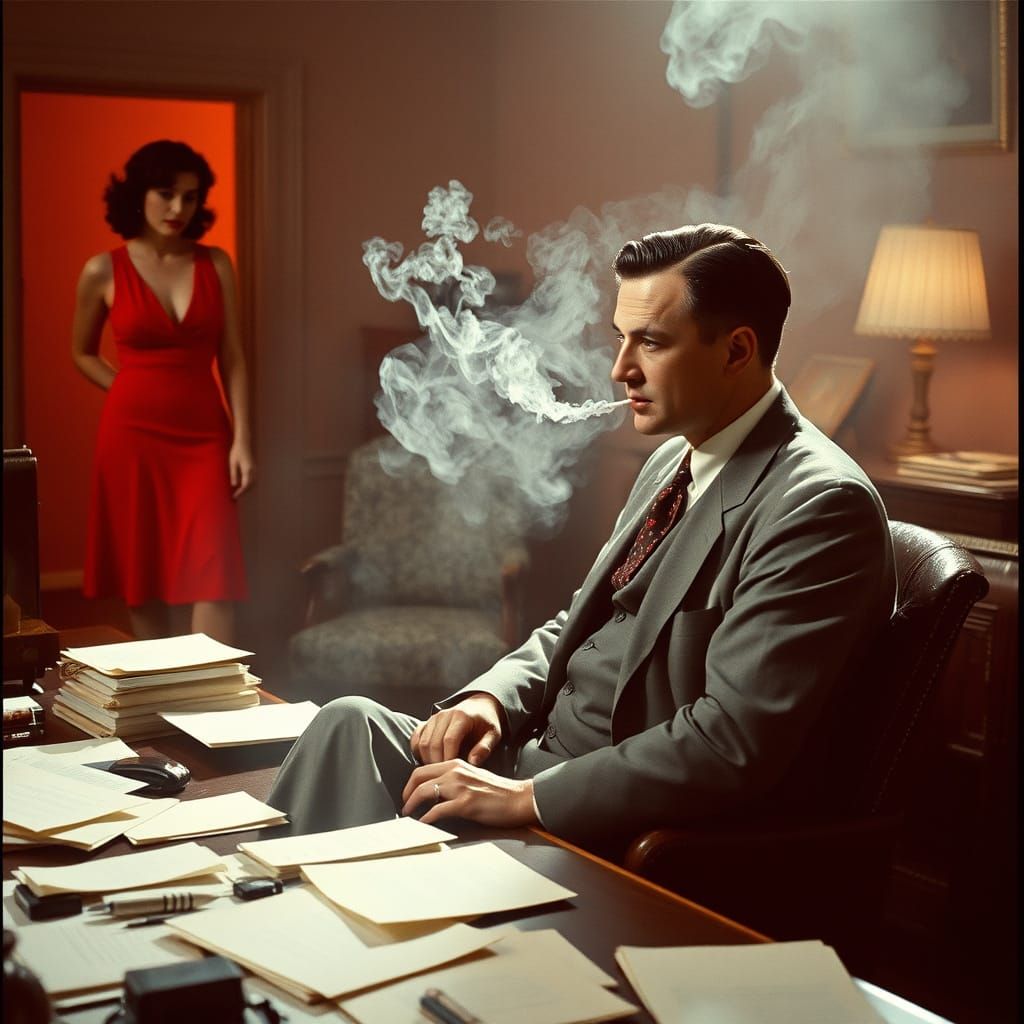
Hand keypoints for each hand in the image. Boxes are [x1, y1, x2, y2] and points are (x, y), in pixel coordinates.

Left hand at [229, 440, 254, 498]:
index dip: (240, 492)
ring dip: (247, 488)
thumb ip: (234, 474)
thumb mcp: (232, 463)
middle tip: (236, 496)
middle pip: (250, 485)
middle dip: (244, 492)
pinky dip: (249, 484)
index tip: (234, 496)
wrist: (243, 443)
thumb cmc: (236, 452)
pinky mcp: (254, 467)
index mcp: (247, 470)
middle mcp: (253, 471)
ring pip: (253, 482)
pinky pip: (253, 479)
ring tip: (239, 492)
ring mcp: (255, 469)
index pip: (245, 485)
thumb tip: (234, 485)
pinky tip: (243, 484)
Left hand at [401, 759, 537, 828]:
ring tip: (409, 815)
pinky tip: (424, 824)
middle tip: (405, 806)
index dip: (410, 783)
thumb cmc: (499, 791)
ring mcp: (460, 787)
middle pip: (419, 777)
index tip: (408, 795)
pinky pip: (438, 810)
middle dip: (406, 793)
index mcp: (457, 764)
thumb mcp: (473, 776)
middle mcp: (456, 772)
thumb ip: (454, 779)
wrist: (520, 798)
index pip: (423, 769)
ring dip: (412, 804)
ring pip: (425, 791)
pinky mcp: (466, 803)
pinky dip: (426, 819)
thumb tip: (435, 792)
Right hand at [410, 693, 502, 766]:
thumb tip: (472, 762)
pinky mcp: (427, 722)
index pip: (449, 740)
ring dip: (427, 759)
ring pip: (422, 742)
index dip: (448, 758)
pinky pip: (416, 737)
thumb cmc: (487, 723)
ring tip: (437, 771)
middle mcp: (444, 715)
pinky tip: (427, 761)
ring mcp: (434, 718)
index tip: (451, 773)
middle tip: (443, 777)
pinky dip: (417, 751)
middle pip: (433, 743)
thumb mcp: (493, 734)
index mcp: (461, 717)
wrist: (480, 706)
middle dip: (436, 763)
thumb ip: (485, 748)